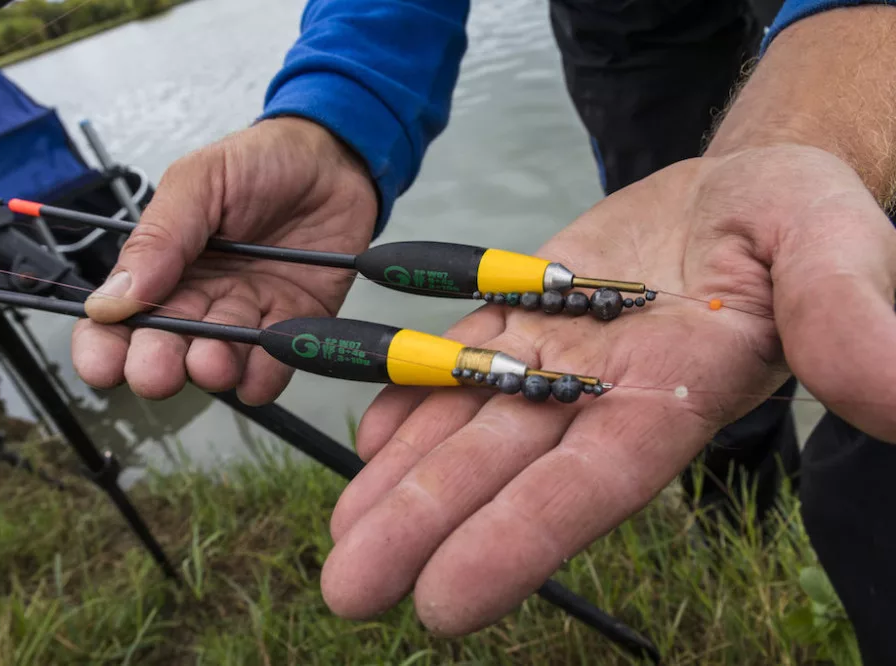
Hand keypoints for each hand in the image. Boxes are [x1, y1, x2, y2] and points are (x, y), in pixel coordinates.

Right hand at [70, 117, 376, 403]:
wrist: (334, 157)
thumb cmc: (260, 163)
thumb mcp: (198, 183)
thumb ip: (159, 238)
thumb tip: (111, 299)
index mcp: (163, 266)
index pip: (117, 321)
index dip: (104, 349)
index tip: (103, 364)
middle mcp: (199, 300)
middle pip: (163, 352)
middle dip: (155, 367)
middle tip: (158, 369)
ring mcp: (246, 316)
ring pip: (217, 364)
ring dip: (211, 371)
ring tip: (214, 361)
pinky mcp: (292, 325)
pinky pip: (272, 368)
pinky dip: (264, 377)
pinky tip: (258, 370)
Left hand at [319, 145, 895, 634]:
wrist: (738, 188)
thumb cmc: (797, 217)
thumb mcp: (834, 245)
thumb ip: (847, 315)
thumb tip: (891, 394)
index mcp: (677, 391)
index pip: (592, 479)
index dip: (520, 538)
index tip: (444, 603)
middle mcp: (603, 391)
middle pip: (504, 467)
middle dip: (426, 525)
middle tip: (350, 590)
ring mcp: (555, 355)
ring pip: (467, 421)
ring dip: (402, 477)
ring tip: (343, 533)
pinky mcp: (524, 313)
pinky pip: (460, 359)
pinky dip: (413, 395)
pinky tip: (369, 432)